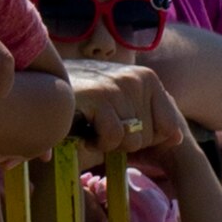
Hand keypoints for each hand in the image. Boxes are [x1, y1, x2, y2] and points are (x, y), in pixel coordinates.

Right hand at [67, 61, 184, 157]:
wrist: (43, 85)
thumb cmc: (86, 99)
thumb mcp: (123, 104)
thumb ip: (153, 118)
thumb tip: (178, 138)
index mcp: (147, 78)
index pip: (170, 127)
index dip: (144, 137)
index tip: (120, 127)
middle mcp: (136, 78)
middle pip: (148, 137)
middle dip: (124, 141)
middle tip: (100, 126)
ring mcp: (117, 85)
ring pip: (130, 140)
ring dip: (108, 143)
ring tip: (90, 127)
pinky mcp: (98, 97)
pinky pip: (112, 136)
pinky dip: (96, 142)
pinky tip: (82, 130)